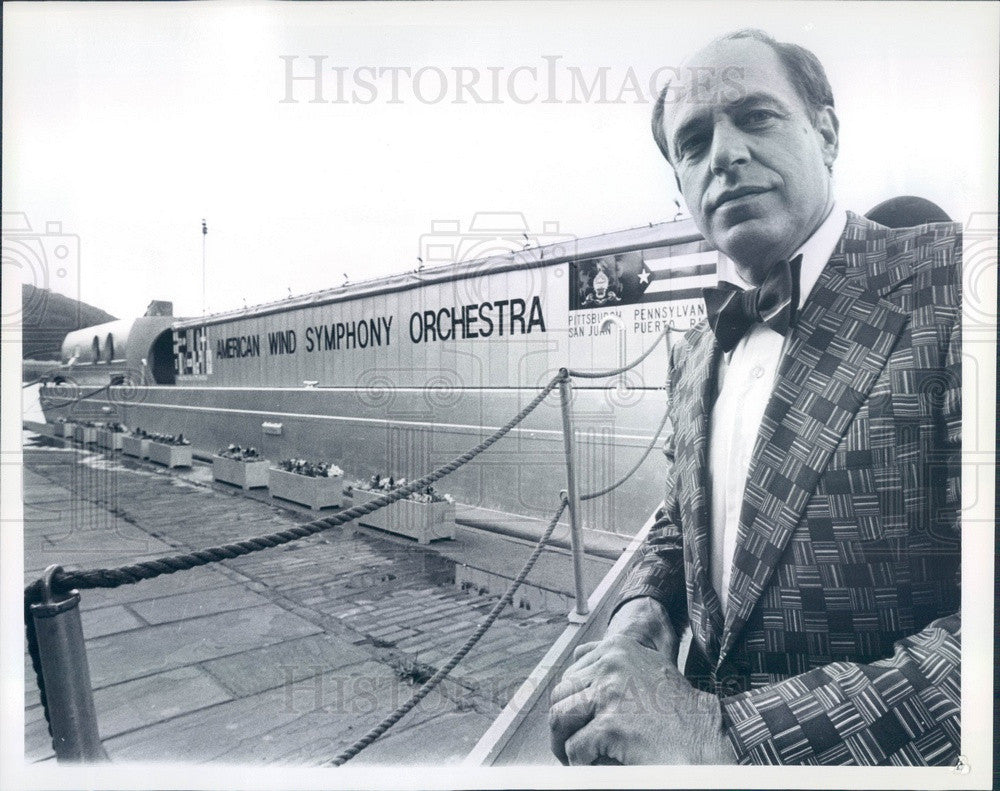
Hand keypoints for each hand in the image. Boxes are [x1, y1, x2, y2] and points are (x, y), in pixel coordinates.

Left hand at [548, 602, 735, 764]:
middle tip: (572, 741)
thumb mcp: (649, 668)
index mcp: (618, 648)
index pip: (573, 667)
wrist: (705, 743)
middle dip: (563, 721)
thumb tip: (579, 666)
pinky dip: (581, 761)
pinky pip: (574, 747)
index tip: (580, 716)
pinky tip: (599, 763)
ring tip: (577, 755)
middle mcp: (611, 664)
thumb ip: (616, 663)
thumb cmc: (681, 714)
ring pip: (560, 718)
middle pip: (560, 693)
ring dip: (564, 741)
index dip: (574, 697)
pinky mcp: (609, 725)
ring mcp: (609, 693)